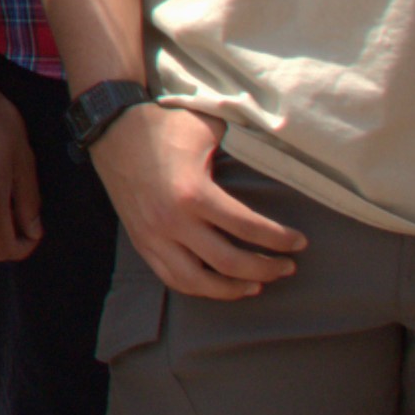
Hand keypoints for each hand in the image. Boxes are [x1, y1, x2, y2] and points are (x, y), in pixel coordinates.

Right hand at [103, 105, 301, 298]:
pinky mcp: (141, 242)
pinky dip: (198, 288)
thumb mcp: (208, 130)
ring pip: (197, 282)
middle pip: (228, 263)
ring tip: (257, 285)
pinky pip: (171, 278)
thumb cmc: (165, 126)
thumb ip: (240, 147)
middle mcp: (172, 221)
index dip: (279, 239)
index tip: (300, 243)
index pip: (247, 228)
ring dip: (232, 289)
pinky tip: (218, 285)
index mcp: (194, 193)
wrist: (114, 129)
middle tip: (287, 268)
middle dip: (265, 269)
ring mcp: (153, 236)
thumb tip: (278, 153)